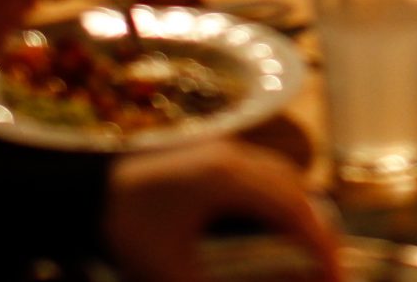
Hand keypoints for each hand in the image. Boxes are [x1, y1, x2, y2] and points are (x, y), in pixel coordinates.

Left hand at [104, 142, 340, 281]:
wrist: (80, 187)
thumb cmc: (125, 229)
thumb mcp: (171, 272)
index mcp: (228, 180)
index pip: (294, 209)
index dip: (322, 245)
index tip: (335, 277)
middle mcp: (232, 155)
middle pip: (296, 188)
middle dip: (318, 230)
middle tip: (328, 270)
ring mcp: (221, 148)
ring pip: (280, 175)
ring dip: (299, 212)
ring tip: (307, 252)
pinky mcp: (209, 152)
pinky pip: (260, 170)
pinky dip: (277, 198)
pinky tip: (273, 226)